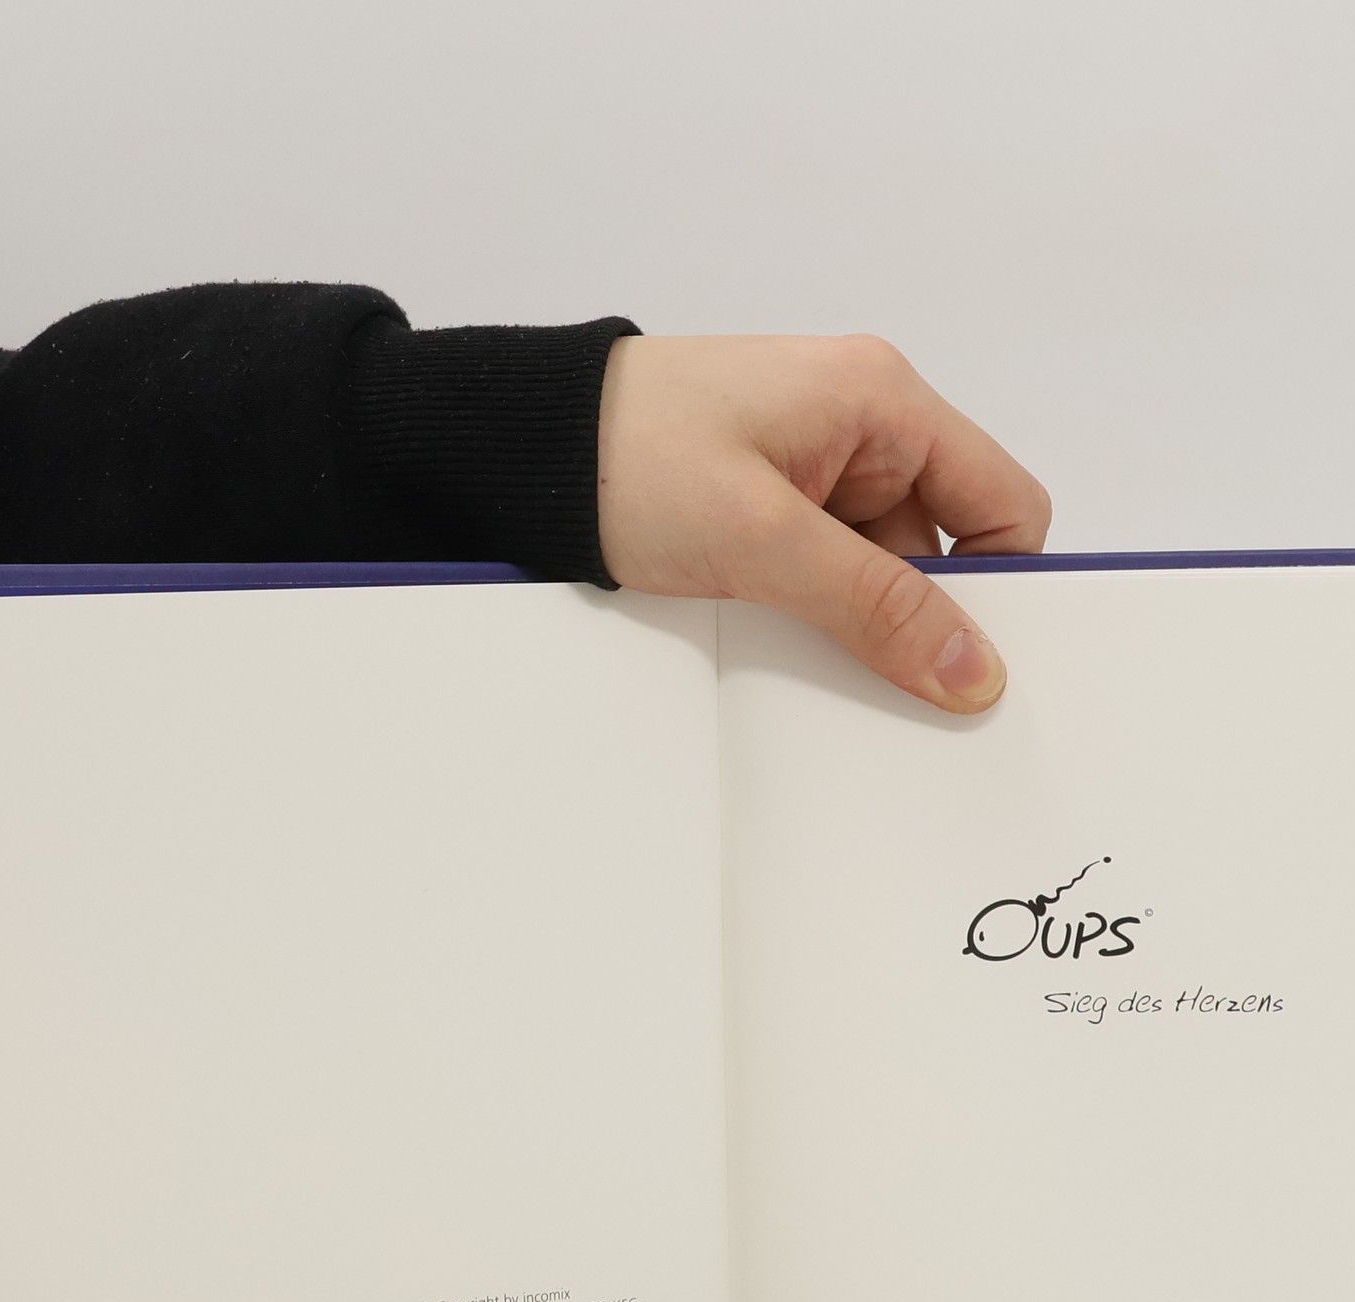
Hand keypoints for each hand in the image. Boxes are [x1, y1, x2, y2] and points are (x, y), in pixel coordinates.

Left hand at [596, 333, 1050, 711]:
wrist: (517, 447)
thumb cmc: (629, 457)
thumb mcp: (762, 539)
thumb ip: (874, 605)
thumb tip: (973, 668)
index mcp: (883, 400)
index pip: (1001, 502)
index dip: (998, 585)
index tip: (968, 664)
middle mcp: (859, 423)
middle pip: (935, 543)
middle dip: (912, 614)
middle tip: (879, 684)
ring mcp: (807, 463)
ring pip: (871, 564)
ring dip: (847, 617)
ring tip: (791, 648)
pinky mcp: (760, 499)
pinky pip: (816, 566)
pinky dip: (802, 606)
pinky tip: (764, 632)